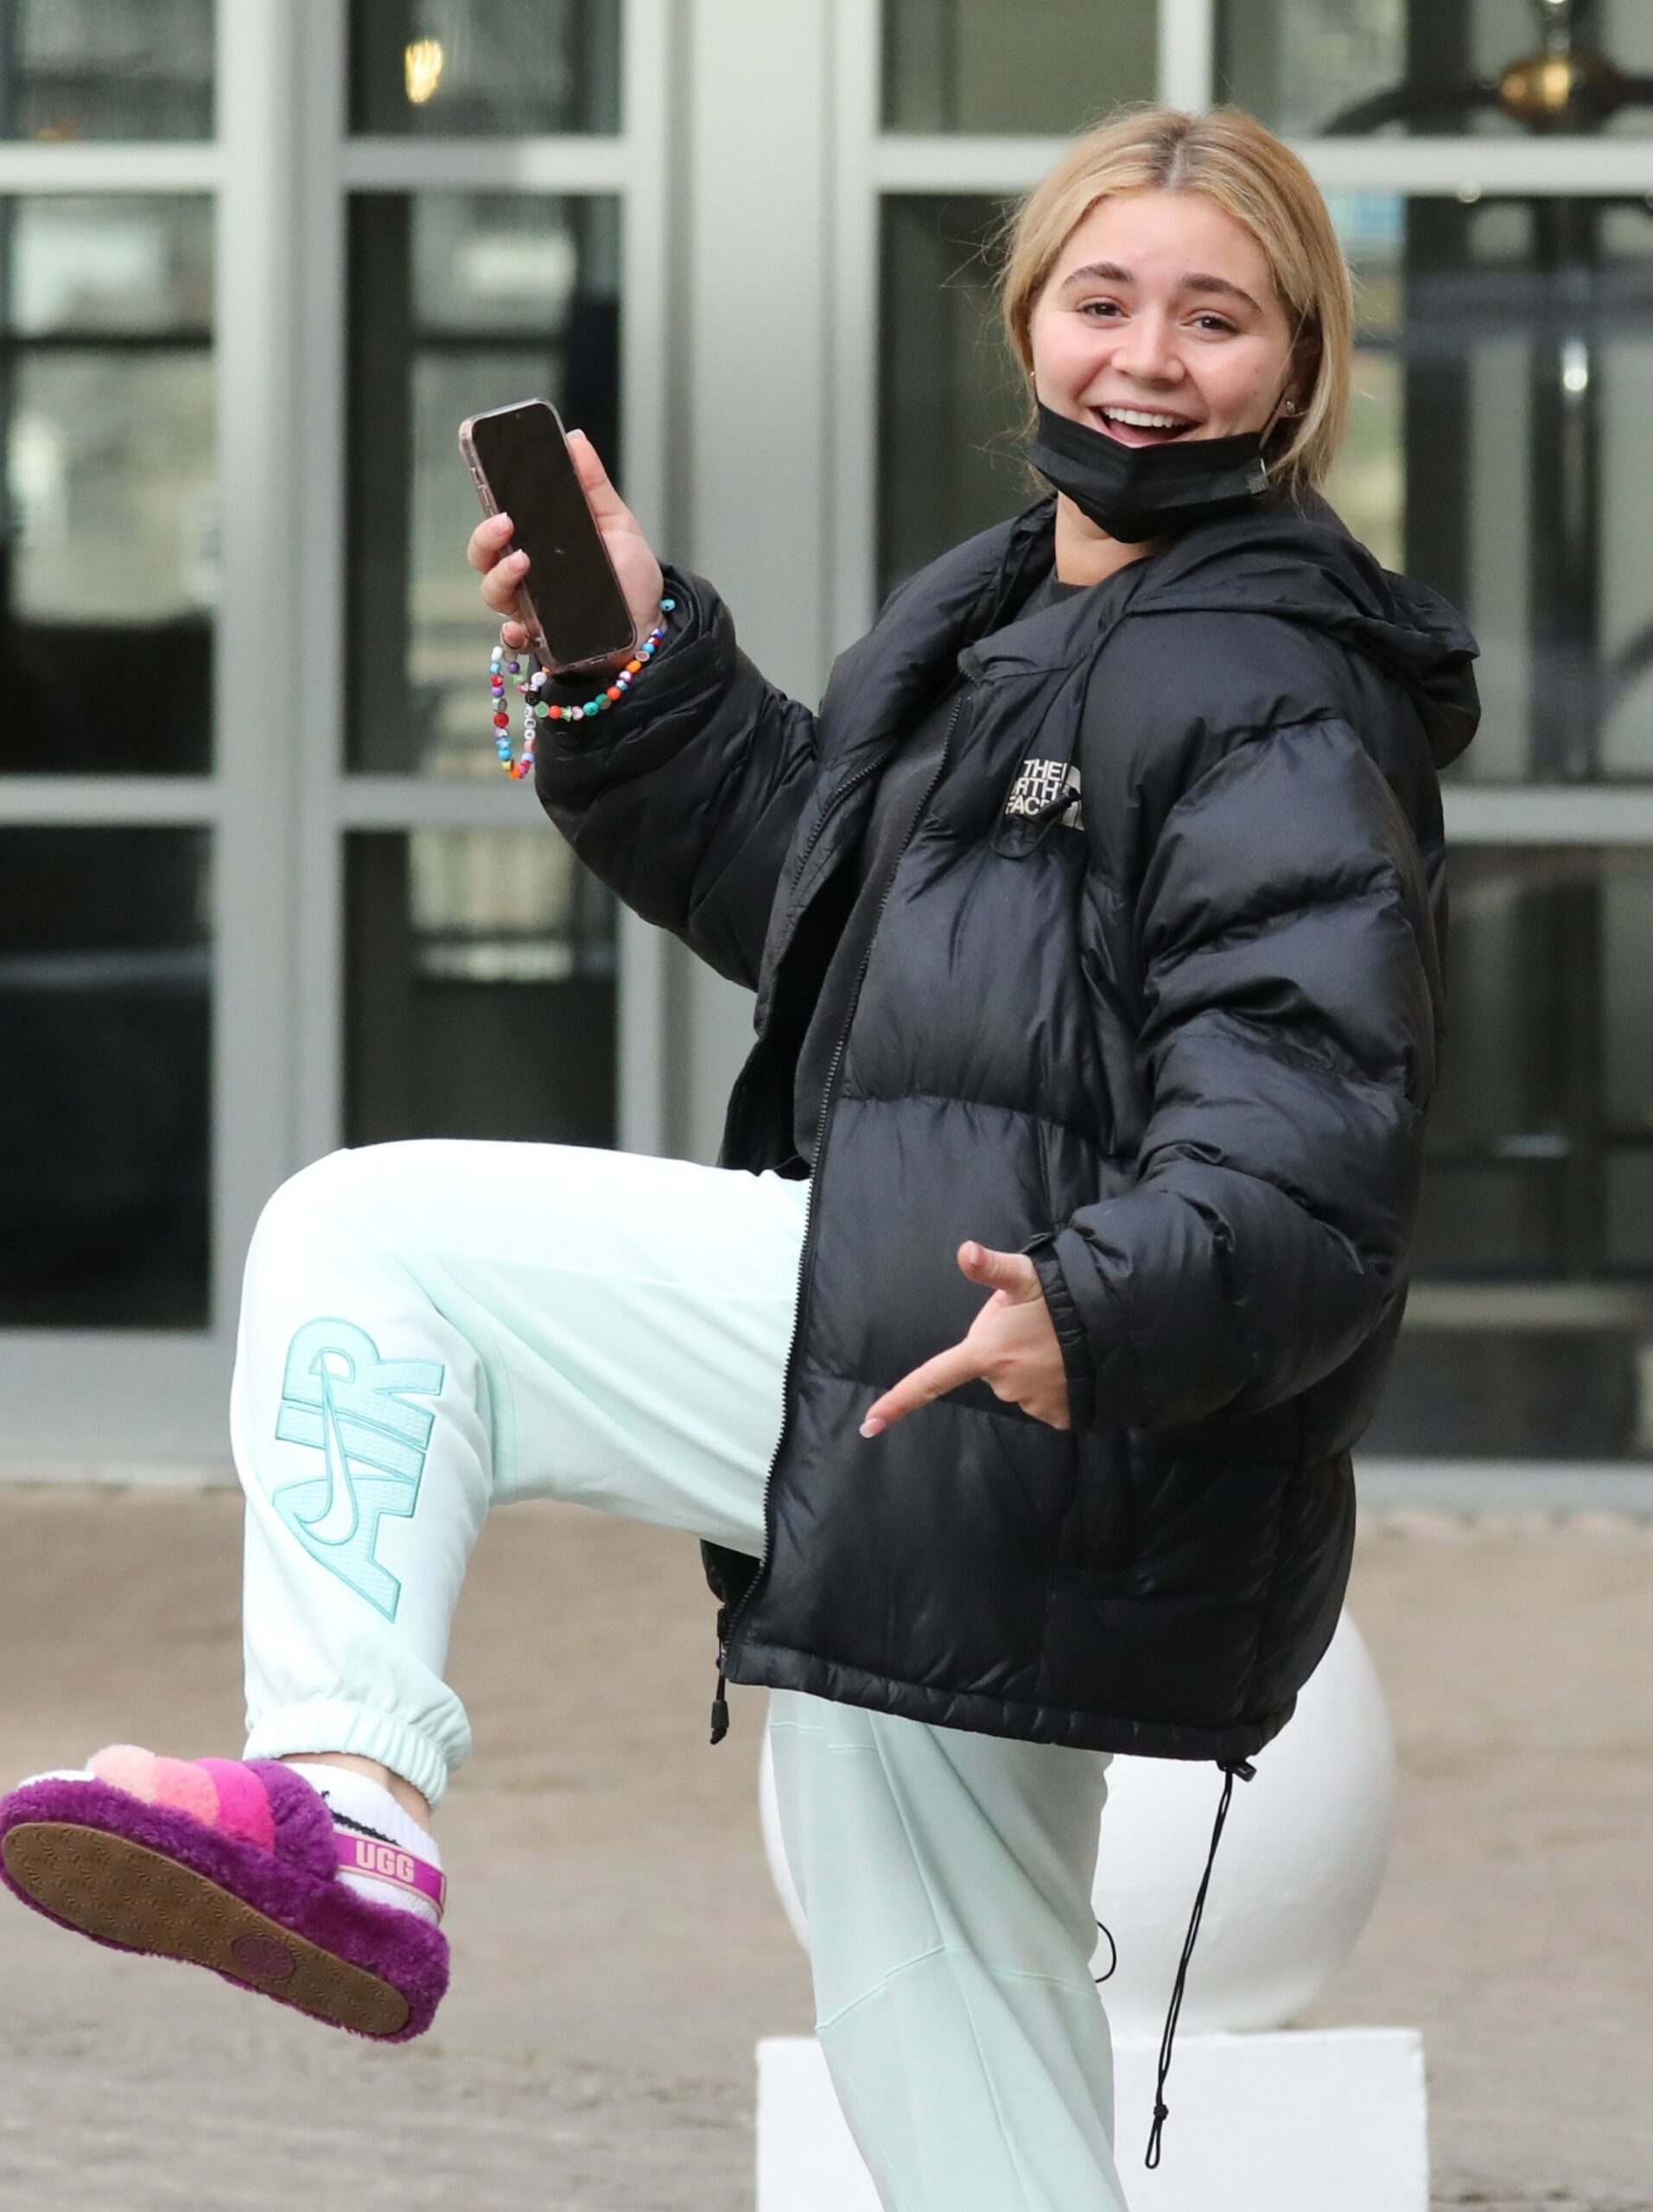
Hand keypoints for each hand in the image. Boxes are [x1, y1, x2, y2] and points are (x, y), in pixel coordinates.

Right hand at [466, 428, 665, 660]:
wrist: (653, 627)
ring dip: (499, 576)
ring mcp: (530, 608)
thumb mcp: (617, 524)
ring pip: (493, 592)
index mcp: (539, 543)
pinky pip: (513, 640)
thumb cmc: (631, 579)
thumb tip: (576, 440)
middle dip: (485, 538)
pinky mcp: (542, 641)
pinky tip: (522, 627)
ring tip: (523, 563)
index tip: (490, 481)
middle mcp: (527, 575)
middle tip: (505, 523)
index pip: (500, 521)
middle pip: (484, 555)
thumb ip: (594, 486)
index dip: (487, 502)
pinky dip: (512, 634)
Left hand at [859, 1242, 1070, 1436]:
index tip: (869, 1426)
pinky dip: (1053, 1384)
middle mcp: (1003, 1384)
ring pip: (1018, 1383)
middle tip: (1033, 1323)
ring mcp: (1032, 1404)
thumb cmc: (1068, 1301)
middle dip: (1004, 1348)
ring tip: (1057, 1340)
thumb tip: (964, 1251)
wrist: (1123, 1332)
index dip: (899, 1401)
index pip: (932, 1379)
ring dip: (1030, 1365)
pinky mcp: (1059, 1417)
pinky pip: (1045, 1400)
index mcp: (986, 1351)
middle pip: (989, 1367)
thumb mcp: (1028, 1277)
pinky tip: (1070, 1362)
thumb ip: (993, 1268)